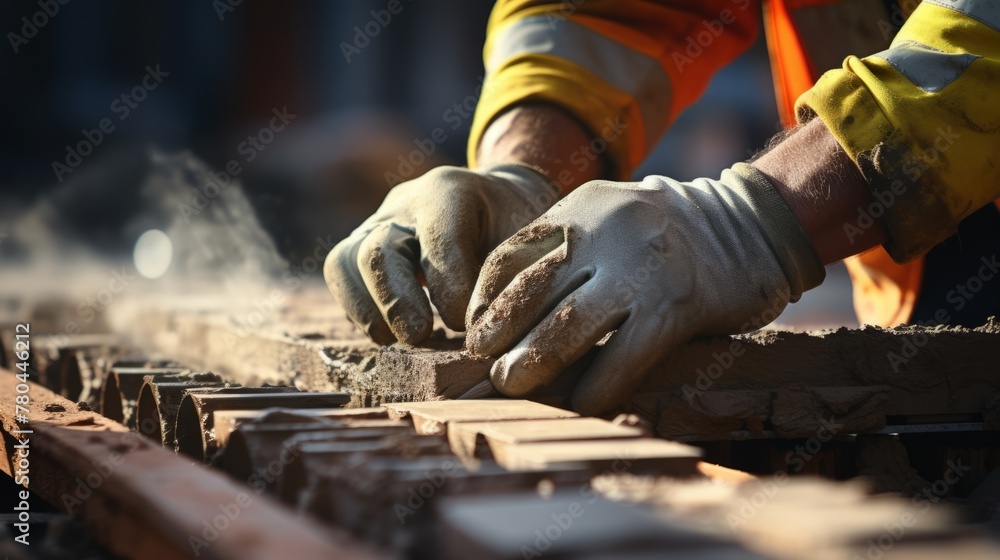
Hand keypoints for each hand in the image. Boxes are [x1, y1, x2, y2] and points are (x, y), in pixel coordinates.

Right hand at [325, 165, 558, 344]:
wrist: (494, 201)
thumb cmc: (515, 225)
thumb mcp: (528, 238)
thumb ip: (511, 276)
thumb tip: (489, 331)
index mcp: (450, 190)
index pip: (440, 241)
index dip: (451, 288)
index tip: (468, 325)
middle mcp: (403, 204)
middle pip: (378, 250)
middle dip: (397, 301)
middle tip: (420, 336)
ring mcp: (374, 225)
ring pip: (344, 262)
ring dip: (369, 310)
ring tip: (401, 340)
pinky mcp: (359, 248)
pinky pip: (341, 278)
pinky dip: (361, 311)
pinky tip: (391, 333)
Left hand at [465, 163, 824, 415]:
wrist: (753, 223)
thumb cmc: (666, 235)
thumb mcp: (610, 218)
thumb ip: (567, 248)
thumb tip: (507, 312)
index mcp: (582, 206)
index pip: (511, 255)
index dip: (485, 300)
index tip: (474, 332)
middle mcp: (606, 231)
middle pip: (532, 292)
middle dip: (500, 335)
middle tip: (485, 368)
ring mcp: (642, 268)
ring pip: (568, 326)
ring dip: (533, 363)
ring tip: (513, 384)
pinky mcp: (677, 305)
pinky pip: (623, 356)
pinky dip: (596, 386)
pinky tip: (581, 404)